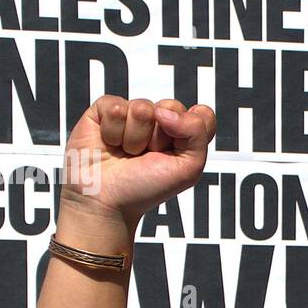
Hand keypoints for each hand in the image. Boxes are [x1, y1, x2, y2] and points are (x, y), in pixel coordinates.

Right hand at [61, 96, 216, 235]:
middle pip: (171, 106)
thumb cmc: (146, 188)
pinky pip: (115, 106)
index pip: (202, 114)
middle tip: (148, 155)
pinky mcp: (105, 111)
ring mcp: (132, 114)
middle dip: (160, 137)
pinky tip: (111, 145)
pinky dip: (113, 131)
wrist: (108, 201)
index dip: (192, 129)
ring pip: (142, 107)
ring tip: (128, 154)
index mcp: (183, 134)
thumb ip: (197, 132)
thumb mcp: (189, 168)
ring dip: (135, 138)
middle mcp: (159, 122)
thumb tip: (164, 111)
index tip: (179, 149)